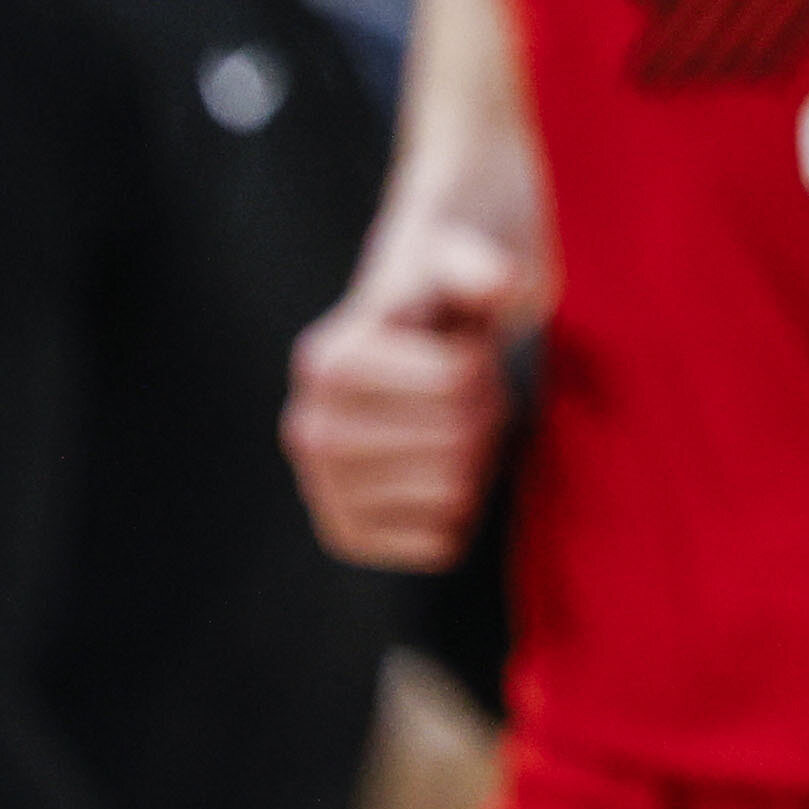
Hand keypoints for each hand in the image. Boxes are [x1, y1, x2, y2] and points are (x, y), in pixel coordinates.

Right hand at [281, 222, 521, 570]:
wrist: (411, 363)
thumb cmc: (443, 306)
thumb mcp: (460, 265)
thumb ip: (478, 265)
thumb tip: (499, 281)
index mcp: (327, 362)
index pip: (459, 381)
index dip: (483, 365)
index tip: (461, 352)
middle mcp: (308, 431)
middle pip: (460, 441)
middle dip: (485, 413)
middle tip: (464, 396)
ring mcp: (320, 491)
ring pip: (456, 495)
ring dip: (476, 461)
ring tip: (448, 428)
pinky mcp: (347, 537)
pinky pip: (442, 544)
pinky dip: (461, 512)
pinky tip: (435, 473)